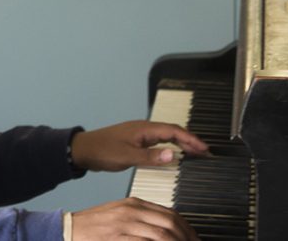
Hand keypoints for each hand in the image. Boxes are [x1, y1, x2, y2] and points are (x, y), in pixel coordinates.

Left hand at [70, 120, 208, 171]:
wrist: (83, 150)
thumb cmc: (102, 151)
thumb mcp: (127, 157)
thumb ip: (151, 157)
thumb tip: (174, 155)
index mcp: (145, 129)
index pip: (174, 131)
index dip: (191, 139)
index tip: (204, 148)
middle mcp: (144, 129)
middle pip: (173, 132)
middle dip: (190, 141)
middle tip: (205, 152)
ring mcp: (140, 135)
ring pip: (166, 136)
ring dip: (181, 144)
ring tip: (195, 153)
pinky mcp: (136, 142)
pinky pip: (158, 142)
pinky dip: (170, 147)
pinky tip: (173, 155)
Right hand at [71, 197, 196, 240]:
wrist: (68, 229)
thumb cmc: (93, 225)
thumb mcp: (119, 215)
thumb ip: (141, 218)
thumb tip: (163, 231)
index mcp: (134, 203)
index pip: (170, 213)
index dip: (187, 228)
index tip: (193, 239)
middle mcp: (132, 211)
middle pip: (170, 222)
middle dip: (186, 238)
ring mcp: (125, 224)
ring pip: (161, 234)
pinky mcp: (118, 237)